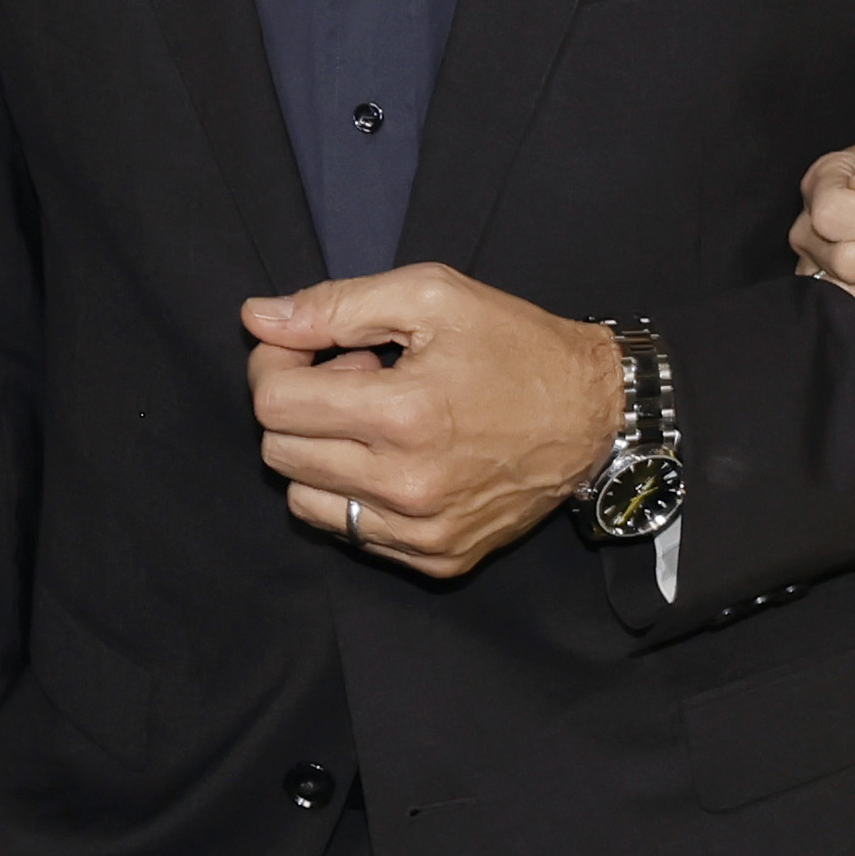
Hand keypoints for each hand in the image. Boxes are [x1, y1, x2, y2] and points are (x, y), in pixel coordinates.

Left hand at [242, 265, 621, 580]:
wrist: (596, 417)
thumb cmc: (518, 347)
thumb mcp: (434, 296)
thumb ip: (336, 305)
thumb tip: (258, 318)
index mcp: (404, 413)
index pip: (274, 403)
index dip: (275, 364)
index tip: (306, 348)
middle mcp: (407, 484)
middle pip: (280, 453)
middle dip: (298, 406)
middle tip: (352, 378)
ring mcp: (421, 532)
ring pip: (304, 503)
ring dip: (320, 456)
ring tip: (374, 423)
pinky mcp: (437, 559)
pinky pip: (351, 533)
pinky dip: (355, 495)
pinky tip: (398, 458)